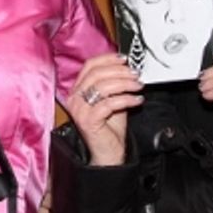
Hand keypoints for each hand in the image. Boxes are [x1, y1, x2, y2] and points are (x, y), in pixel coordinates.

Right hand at [64, 52, 143, 166]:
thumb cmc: (110, 128)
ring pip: (102, 86)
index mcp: (77, 90)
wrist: (108, 152)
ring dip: (125, 84)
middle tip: (136, 75)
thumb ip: (115, 83)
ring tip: (138, 87)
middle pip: (96, 74)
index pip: (89, 66)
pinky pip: (109, 103)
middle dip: (120, 72)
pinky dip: (126, 99)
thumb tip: (128, 68)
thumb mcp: (113, 99)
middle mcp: (74, 98)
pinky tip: (136, 100)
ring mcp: (79, 109)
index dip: (108, 59)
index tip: (125, 60)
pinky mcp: (88, 120)